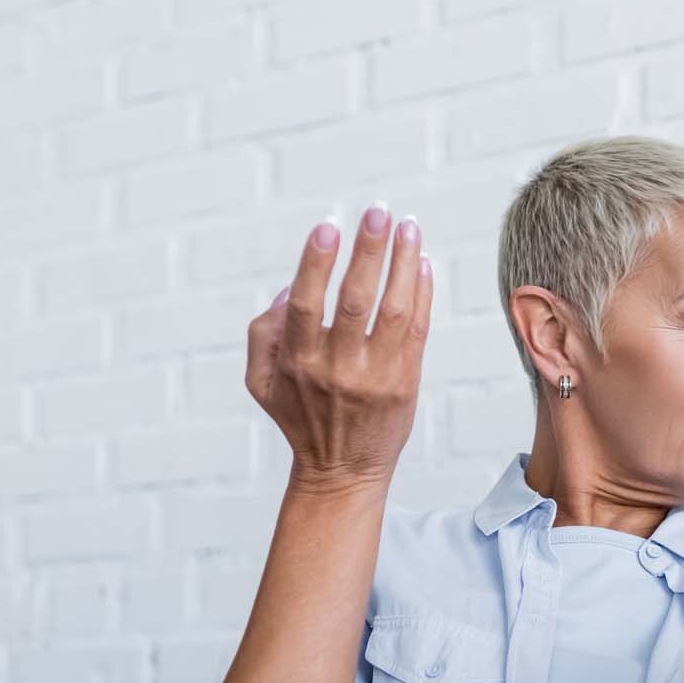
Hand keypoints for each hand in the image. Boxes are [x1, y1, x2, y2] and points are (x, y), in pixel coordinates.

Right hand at [246, 205, 433, 490]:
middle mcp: (337, 368)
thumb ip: (264, 332)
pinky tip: (421, 264)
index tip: (328, 225)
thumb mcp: (261, 380)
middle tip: (379, 212)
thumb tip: (289, 286)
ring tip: (408, 228)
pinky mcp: (405, 383)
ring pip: (395, 311)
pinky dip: (422, 294)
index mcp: (298, 361)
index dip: (317, 263)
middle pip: (356, 300)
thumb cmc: (300, 416)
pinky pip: (418, 331)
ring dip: (403, 264)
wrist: (342, 471)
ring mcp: (376, 377)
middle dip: (369, 251)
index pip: (307, 303)